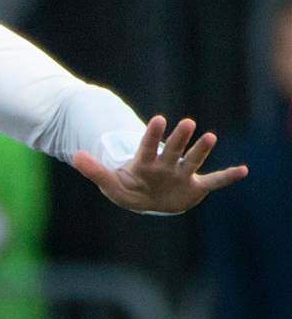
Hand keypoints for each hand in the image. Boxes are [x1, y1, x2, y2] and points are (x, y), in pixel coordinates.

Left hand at [72, 115, 247, 213]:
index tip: (159, 119)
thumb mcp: (109, 182)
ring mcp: (180, 174)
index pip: (147, 146)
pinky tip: (243, 170)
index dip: (152, 134)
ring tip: (211, 136)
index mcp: (144, 163)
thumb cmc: (126, 188)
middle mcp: (165, 165)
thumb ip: (94, 170)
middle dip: (179, 138)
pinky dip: (227, 177)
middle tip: (187, 122)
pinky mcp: (193, 187)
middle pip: (172, 150)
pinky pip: (213, 182)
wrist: (144, 199)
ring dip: (201, 150)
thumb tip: (74, 156)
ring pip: (192, 161)